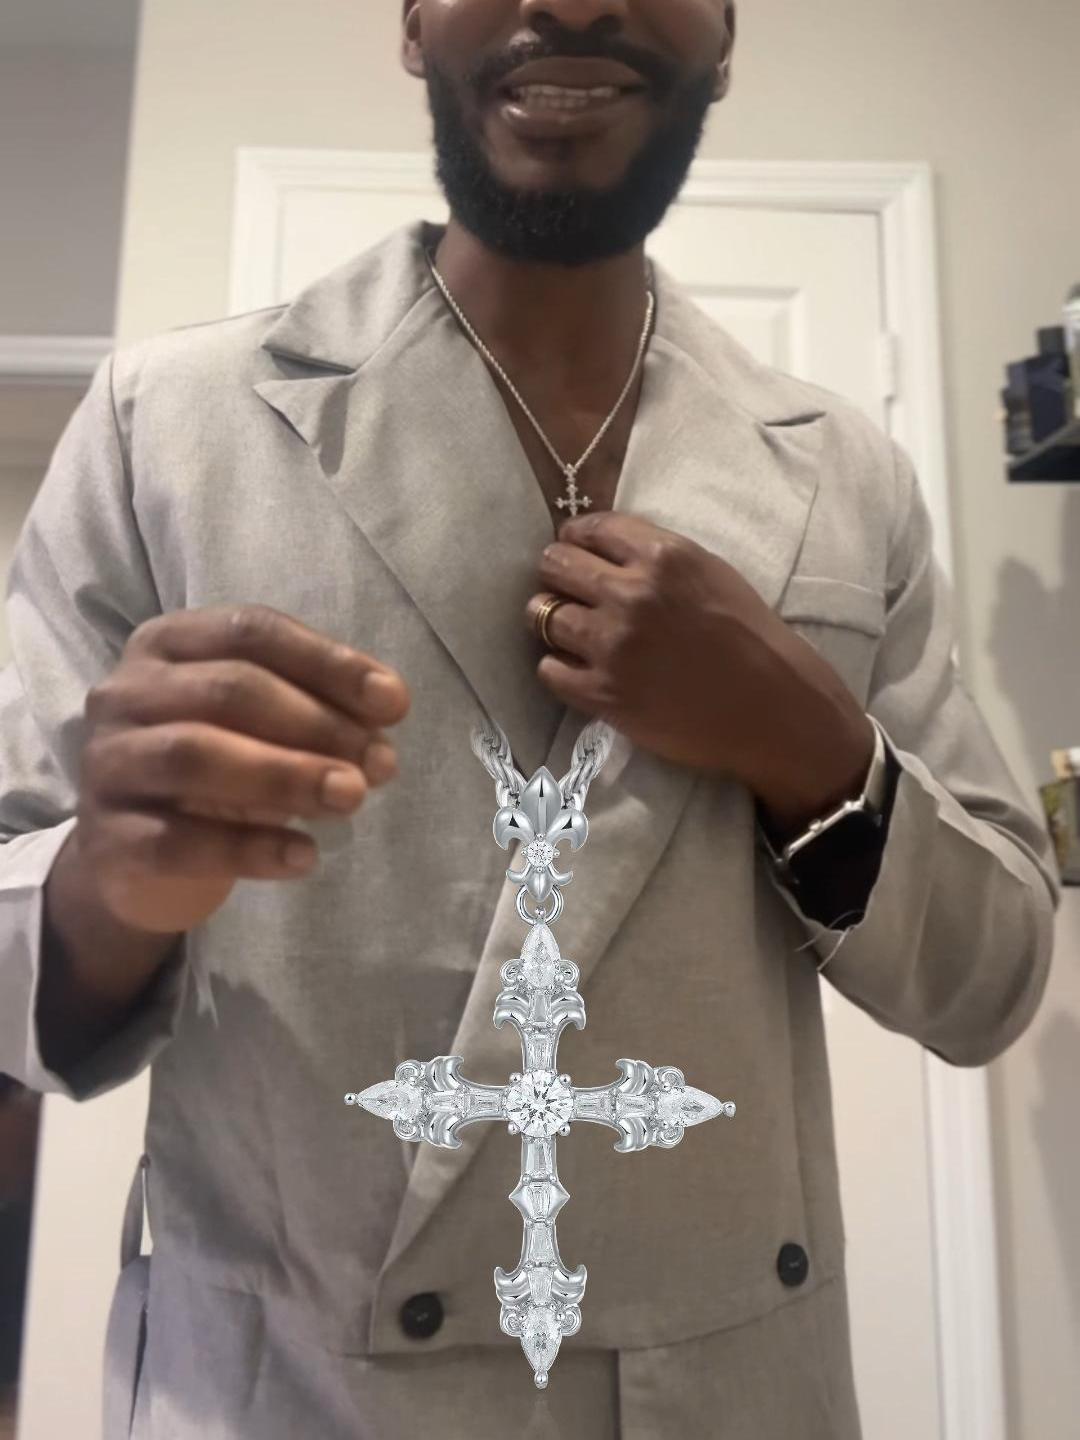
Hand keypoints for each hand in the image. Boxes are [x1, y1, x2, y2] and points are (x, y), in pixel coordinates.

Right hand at [73, 604, 410, 933]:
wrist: (138, 856)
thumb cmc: (218, 764)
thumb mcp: (263, 721)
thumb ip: (318, 705)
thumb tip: (387, 708)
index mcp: (168, 643)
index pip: (252, 631)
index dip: (328, 663)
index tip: (394, 703)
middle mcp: (125, 693)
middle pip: (227, 689)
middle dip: (317, 723)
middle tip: (381, 762)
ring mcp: (107, 764)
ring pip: (194, 756)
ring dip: (286, 775)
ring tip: (351, 797)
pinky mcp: (106, 840)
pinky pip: (177, 842)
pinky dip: (249, 848)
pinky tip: (304, 856)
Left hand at [526, 512, 872, 821]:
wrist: (772, 707)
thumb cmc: (750, 637)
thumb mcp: (710, 571)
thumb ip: (655, 556)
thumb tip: (603, 549)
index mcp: (661, 556)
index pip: (588, 528)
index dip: (576, 540)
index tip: (576, 552)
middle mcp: (630, 594)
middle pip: (555, 565)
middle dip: (557, 575)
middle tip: (567, 592)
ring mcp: (612, 645)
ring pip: (543, 615)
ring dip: (552, 622)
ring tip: (573, 633)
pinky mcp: (603, 693)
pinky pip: (548, 670)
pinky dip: (558, 668)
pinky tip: (579, 669)